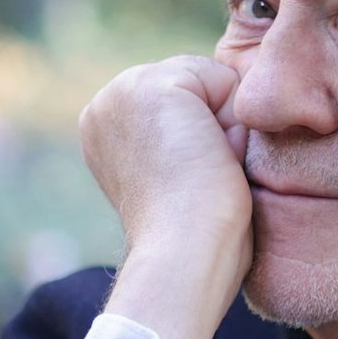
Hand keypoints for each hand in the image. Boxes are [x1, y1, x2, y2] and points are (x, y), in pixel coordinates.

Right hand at [78, 55, 252, 338]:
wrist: (184, 257)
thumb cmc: (194, 240)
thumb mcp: (176, 179)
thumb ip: (182, 140)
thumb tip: (217, 126)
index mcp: (105, 129)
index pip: (182, 102)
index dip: (206, 141)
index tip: (188, 185)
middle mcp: (104, 103)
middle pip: (198, 86)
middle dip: (215, 130)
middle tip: (199, 179)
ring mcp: (123, 90)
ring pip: (212, 83)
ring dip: (225, 128)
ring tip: (205, 170)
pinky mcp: (152, 84)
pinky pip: (224, 81)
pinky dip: (233, 123)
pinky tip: (211, 157)